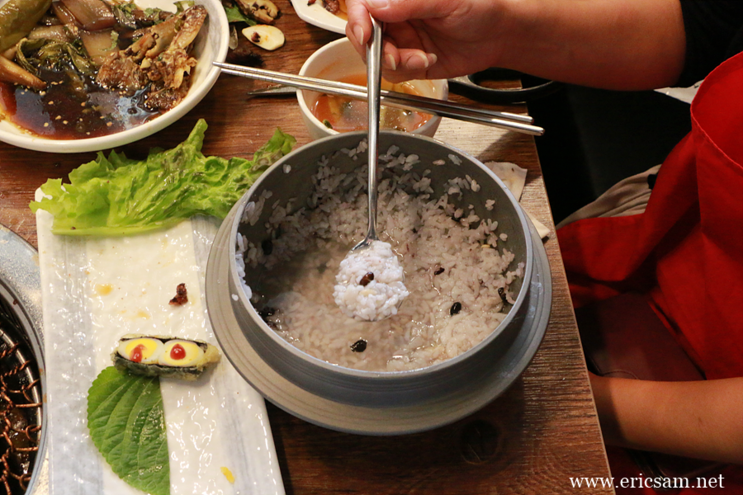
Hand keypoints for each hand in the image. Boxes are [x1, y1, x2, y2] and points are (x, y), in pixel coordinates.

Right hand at [345, 0, 508, 81]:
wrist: (500, 34)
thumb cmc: (480, 6)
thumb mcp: (446, 0)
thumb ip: (410, 2)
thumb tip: (376, 5)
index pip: (362, 4)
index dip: (357, 19)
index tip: (365, 34)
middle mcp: (395, 15)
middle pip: (363, 33)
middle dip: (376, 49)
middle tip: (395, 56)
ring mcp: (401, 38)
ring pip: (376, 57)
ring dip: (395, 62)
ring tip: (420, 58)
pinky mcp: (409, 61)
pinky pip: (394, 72)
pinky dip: (407, 71)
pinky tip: (426, 60)